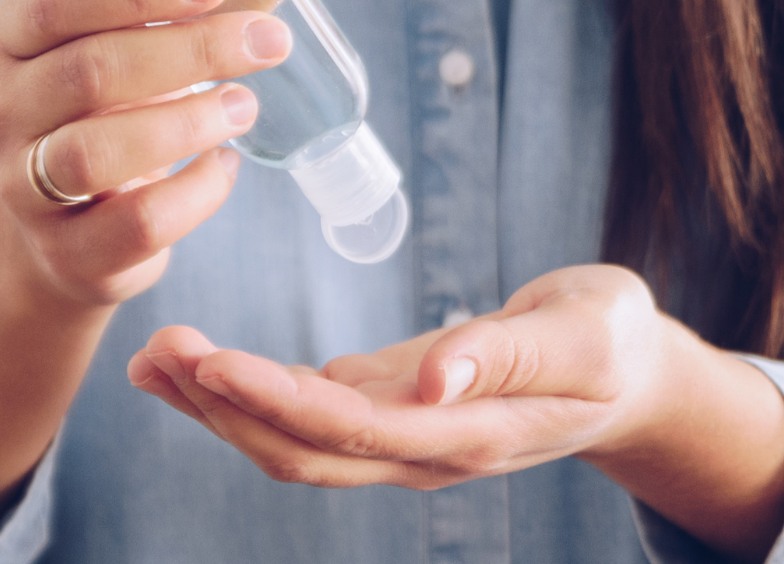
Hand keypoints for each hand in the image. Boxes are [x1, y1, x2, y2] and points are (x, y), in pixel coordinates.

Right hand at [0, 0, 297, 312]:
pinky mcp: (68, 252)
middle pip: (90, 71)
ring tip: (246, 105)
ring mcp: (25, 188)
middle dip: (190, 51)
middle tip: (269, 43)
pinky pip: (135, 224)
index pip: (58, 0)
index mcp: (10, 40)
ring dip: (185, 124)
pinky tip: (225, 167)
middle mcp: (3, 110)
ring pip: (97, 152)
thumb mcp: (138, 41)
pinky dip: (195, 194)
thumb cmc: (111, 107)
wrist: (65, 227)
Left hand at [124, 265, 687, 488]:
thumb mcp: (585, 333)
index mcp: (467, 433)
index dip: (275, 402)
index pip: (351, 430)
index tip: (210, 360)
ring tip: (153, 357)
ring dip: (218, 404)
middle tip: (157, 350)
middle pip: (302, 450)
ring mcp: (401, 435)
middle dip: (223, 407)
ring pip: (292, 439)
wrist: (630, 374)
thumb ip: (509, 354)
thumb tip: (435, 379)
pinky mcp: (389, 407)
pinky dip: (245, 388)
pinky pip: (304, 412)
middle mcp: (422, 449)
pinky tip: (195, 362)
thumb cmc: (613, 344)